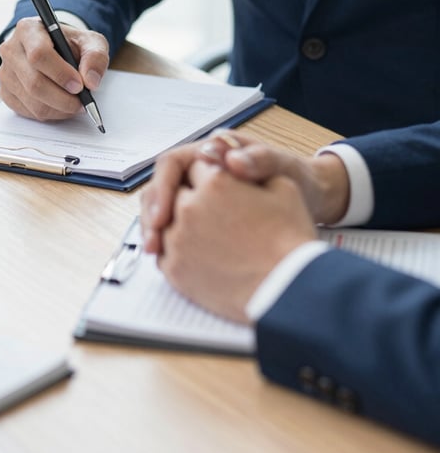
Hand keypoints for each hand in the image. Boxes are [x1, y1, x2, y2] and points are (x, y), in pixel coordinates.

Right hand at [0, 17, 108, 120]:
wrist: (57, 51)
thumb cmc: (70, 45)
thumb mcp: (90, 42)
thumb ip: (95, 57)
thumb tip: (91, 81)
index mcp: (28, 30)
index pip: (39, 54)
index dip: (60, 74)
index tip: (79, 85)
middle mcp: (11, 50)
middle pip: (34, 82)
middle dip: (62, 98)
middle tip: (82, 102)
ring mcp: (5, 73)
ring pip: (32, 101)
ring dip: (59, 109)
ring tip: (75, 105)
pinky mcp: (6, 92)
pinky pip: (28, 111)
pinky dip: (50, 114)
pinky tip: (61, 106)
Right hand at [141, 131, 349, 254]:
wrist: (313, 200)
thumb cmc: (297, 179)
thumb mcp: (282, 168)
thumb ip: (259, 160)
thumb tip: (231, 160)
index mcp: (210, 152)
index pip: (171, 165)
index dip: (162, 189)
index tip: (164, 216)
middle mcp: (198, 171)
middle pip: (160, 189)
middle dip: (152, 215)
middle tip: (153, 243)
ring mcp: (198, 195)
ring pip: (164, 210)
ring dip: (156, 232)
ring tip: (155, 254)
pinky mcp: (202, 218)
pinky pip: (177, 228)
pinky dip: (170, 243)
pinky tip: (169, 260)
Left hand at [156, 160, 316, 323]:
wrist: (287, 290)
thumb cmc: (290, 239)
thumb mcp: (283, 188)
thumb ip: (252, 169)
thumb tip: (233, 163)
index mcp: (215, 183)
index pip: (197, 166)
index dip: (209, 175)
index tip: (219, 187)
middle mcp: (189, 208)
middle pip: (176, 192)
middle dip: (190, 197)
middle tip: (212, 212)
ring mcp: (177, 240)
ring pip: (165, 222)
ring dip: (179, 223)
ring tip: (206, 235)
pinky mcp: (173, 269)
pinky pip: (163, 251)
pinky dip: (174, 249)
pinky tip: (195, 253)